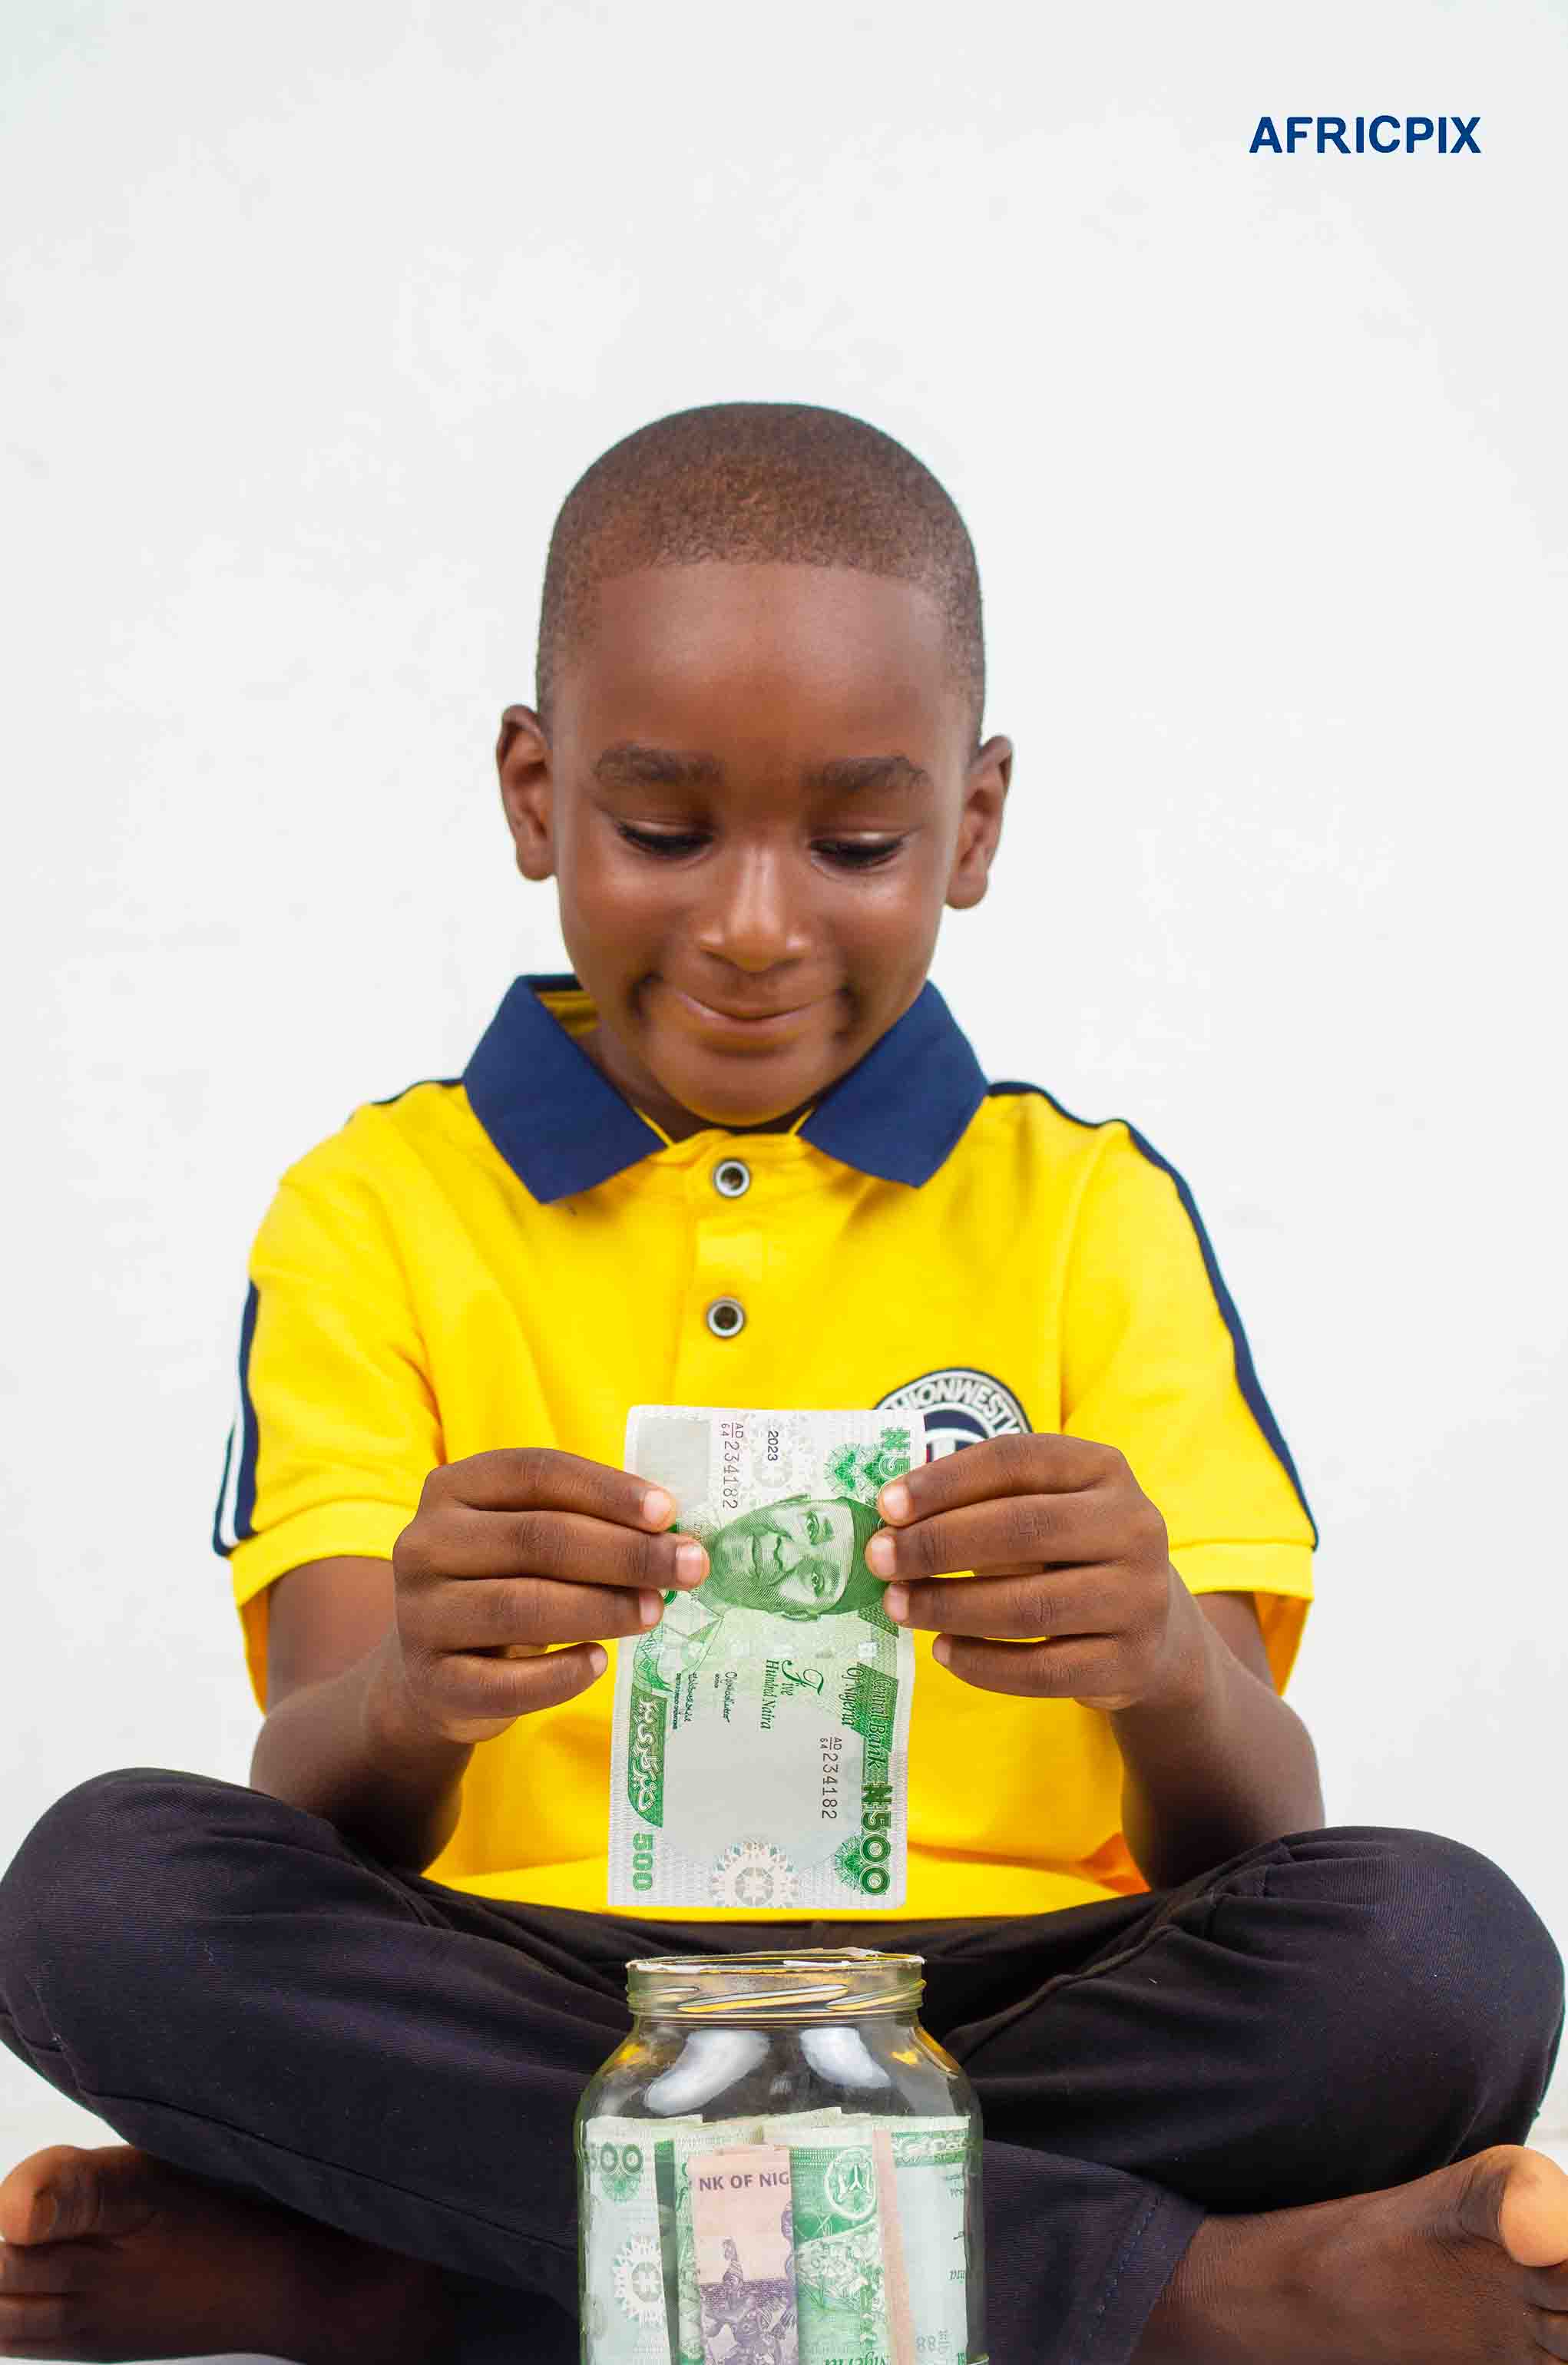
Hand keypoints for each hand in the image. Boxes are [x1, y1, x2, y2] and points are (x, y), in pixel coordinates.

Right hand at [390, 1448, 707, 1742]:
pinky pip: (506, 1683)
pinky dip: (561, 1674)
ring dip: (602, 1608)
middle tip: (689, 1567)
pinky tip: (599, 1662)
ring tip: (654, 1611)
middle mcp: (425, 1543)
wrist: (434, 1674)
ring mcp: (420, 1614)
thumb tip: (675, 1534)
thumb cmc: (503, 1585)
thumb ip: (584, 1523)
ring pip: (521, 1606)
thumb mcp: (528, 1540)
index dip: (607, 1490)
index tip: (668, 1512)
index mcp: (454, 1488)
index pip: (536, 1473)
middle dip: (625, 1552)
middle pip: (537, 1539)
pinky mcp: (432, 1681)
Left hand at [865, 1434, 1200, 1710]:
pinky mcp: (1130, 1663)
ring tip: (898, 1605)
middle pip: (1023, 1529)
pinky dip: (982, 1663)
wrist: (1154, 1634)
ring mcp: (1139, 1598)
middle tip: (879, 1559)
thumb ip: (978, 1502)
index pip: (1015, 1460)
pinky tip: (942, 1650)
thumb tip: (888, 1517)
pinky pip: (1042, 1669)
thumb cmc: (1070, 1556)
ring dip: (949, 1606)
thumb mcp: (1041, 1509)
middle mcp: (1134, 1526)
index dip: (945, 1481)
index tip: (885, 1506)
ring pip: (1029, 1606)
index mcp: (1103, 1469)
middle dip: (937, 1545)